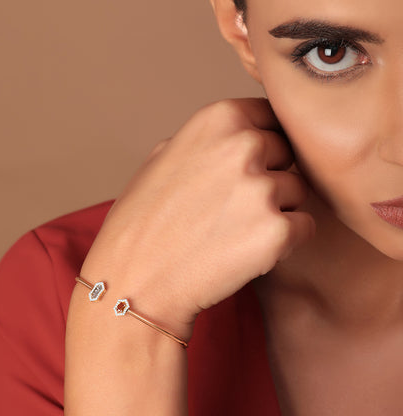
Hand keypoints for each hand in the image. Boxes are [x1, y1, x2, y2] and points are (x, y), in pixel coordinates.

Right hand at [80, 98, 315, 339]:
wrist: (135, 279)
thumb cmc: (143, 220)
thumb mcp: (164, 155)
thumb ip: (209, 138)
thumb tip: (239, 134)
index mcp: (219, 119)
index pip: (272, 116)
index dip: (265, 143)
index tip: (253, 163)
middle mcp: (245, 146)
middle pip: (288, 153)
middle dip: (271, 175)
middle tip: (235, 204)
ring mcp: (262, 189)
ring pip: (297, 191)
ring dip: (276, 209)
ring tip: (235, 229)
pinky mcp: (276, 232)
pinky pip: (303, 227)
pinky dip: (284, 240)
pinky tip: (247, 249)